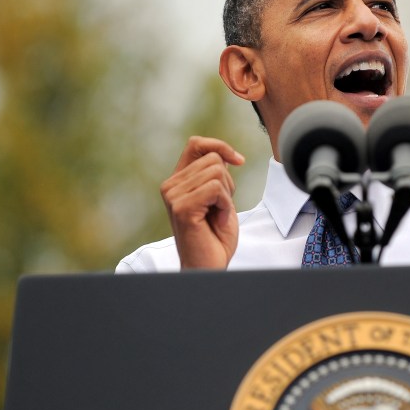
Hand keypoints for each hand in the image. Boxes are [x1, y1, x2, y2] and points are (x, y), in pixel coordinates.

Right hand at [160, 137, 244, 269]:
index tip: (238, 161)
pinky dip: (225, 204)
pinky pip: (215, 189)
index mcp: (178, 180)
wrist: (208, 265)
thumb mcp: (219, 198)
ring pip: (217, 173)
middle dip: (228, 183)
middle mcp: (170, 185)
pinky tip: (217, 220)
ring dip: (226, 196)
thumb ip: (215, 175)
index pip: (196, 144)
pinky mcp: (181, 207)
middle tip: (220, 208)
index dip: (220, 146)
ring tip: (217, 215)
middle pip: (214, 159)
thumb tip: (223, 153)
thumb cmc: (215, 236)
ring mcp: (173, 196)